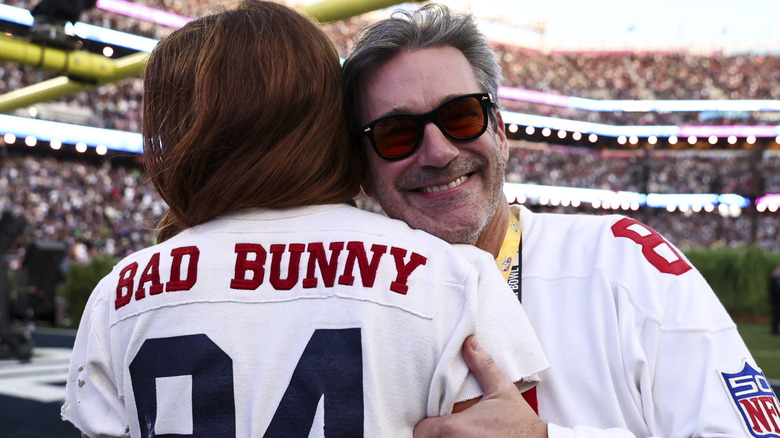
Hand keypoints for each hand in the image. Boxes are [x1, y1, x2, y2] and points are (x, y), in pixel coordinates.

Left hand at [414, 335, 547, 437]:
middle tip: (448, 426)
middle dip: (436, 435)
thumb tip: (468, 342)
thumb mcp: (500, 390)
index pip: (421, 431)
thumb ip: (482, 365)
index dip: (427, 424)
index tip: (436, 419)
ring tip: (461, 433)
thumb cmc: (519, 422)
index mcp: (454, 427)